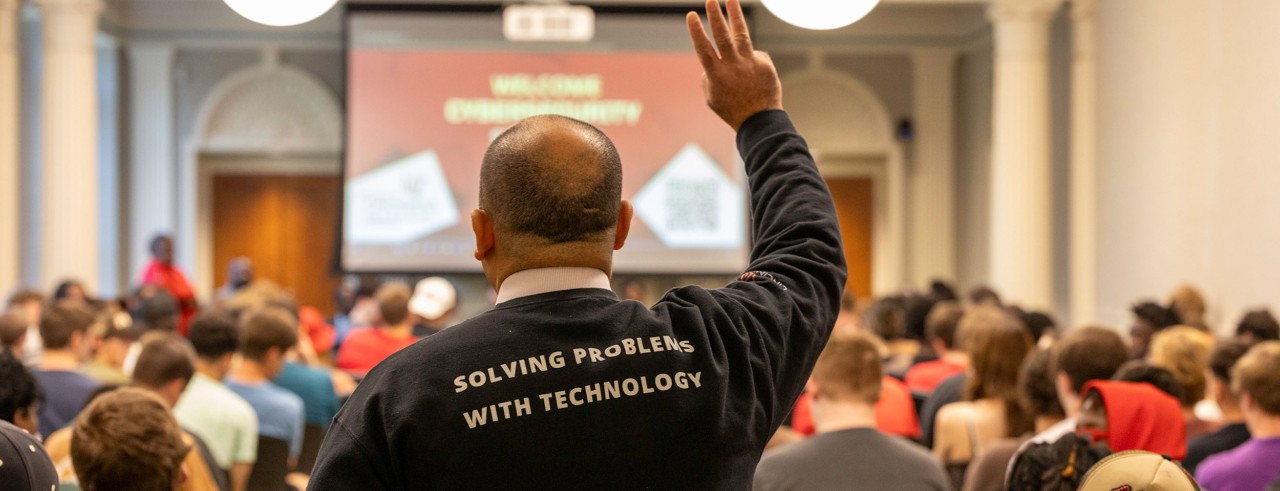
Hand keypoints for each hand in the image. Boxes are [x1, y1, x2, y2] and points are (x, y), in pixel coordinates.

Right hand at [687, 0, 782, 130]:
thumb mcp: (712, 97)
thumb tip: (712, 61)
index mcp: (716, 75)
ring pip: (741, 34)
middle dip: (716, 16)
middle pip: (723, 36)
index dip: (696, 31)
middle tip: (711, 0)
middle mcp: (732, 67)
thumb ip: (708, 76)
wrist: (760, 121)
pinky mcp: (764, 64)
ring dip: (735, 14)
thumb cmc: (732, 109)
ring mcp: (750, 64)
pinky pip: (754, 56)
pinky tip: (753, 75)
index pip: (703, 48)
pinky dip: (751, 61)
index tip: (691, 15)